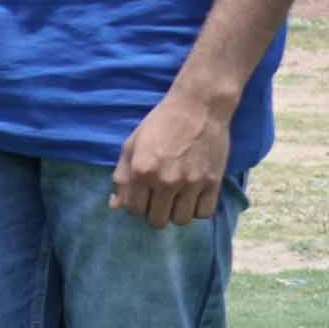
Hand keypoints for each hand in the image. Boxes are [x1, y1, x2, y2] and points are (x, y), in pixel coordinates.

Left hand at [112, 84, 240, 229]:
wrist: (197, 107)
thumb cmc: (160, 123)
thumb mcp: (132, 144)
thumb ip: (121, 176)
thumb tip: (115, 205)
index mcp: (141, 171)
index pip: (134, 210)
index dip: (136, 207)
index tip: (143, 198)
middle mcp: (165, 181)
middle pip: (157, 220)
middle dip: (155, 213)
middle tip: (160, 200)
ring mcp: (191, 183)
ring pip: (181, 220)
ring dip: (176, 213)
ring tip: (177, 199)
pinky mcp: (213, 182)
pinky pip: (204, 213)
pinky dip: (198, 209)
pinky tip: (193, 197)